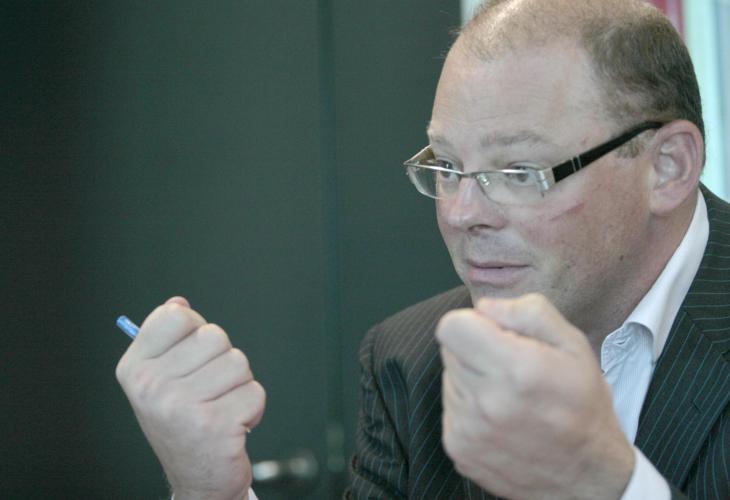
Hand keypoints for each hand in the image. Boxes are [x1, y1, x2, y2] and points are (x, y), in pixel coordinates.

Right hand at [116, 297, 264, 499]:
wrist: (197, 478)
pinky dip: (252, 408)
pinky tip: (232, 424)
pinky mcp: (215, 425)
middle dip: (222, 360)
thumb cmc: (183, 424)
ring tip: (220, 407)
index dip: (194, 329)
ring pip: (238, 362)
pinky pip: (254, 391)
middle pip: (214, 335)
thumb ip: (168, 339)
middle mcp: (152, 387)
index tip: (191, 354)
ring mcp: (182, 407)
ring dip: (238, 385)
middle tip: (208, 390)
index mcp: (135, 369)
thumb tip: (178, 303)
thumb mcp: (162, 380)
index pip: (176, 315)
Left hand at [436, 293, 633, 499]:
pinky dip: (469, 407)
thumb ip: (529, 312)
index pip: (452, 327)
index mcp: (518, 369)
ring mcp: (468, 430)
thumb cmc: (582, 405)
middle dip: (475, 349)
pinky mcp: (458, 449)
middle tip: (510, 367)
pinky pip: (450, 408)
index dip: (472, 323)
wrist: (586, 476)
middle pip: (450, 350)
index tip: (495, 334)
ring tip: (508, 396)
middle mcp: (487, 402)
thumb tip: (484, 307)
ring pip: (449, 378)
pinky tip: (500, 418)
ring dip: (472, 378)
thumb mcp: (574, 345)